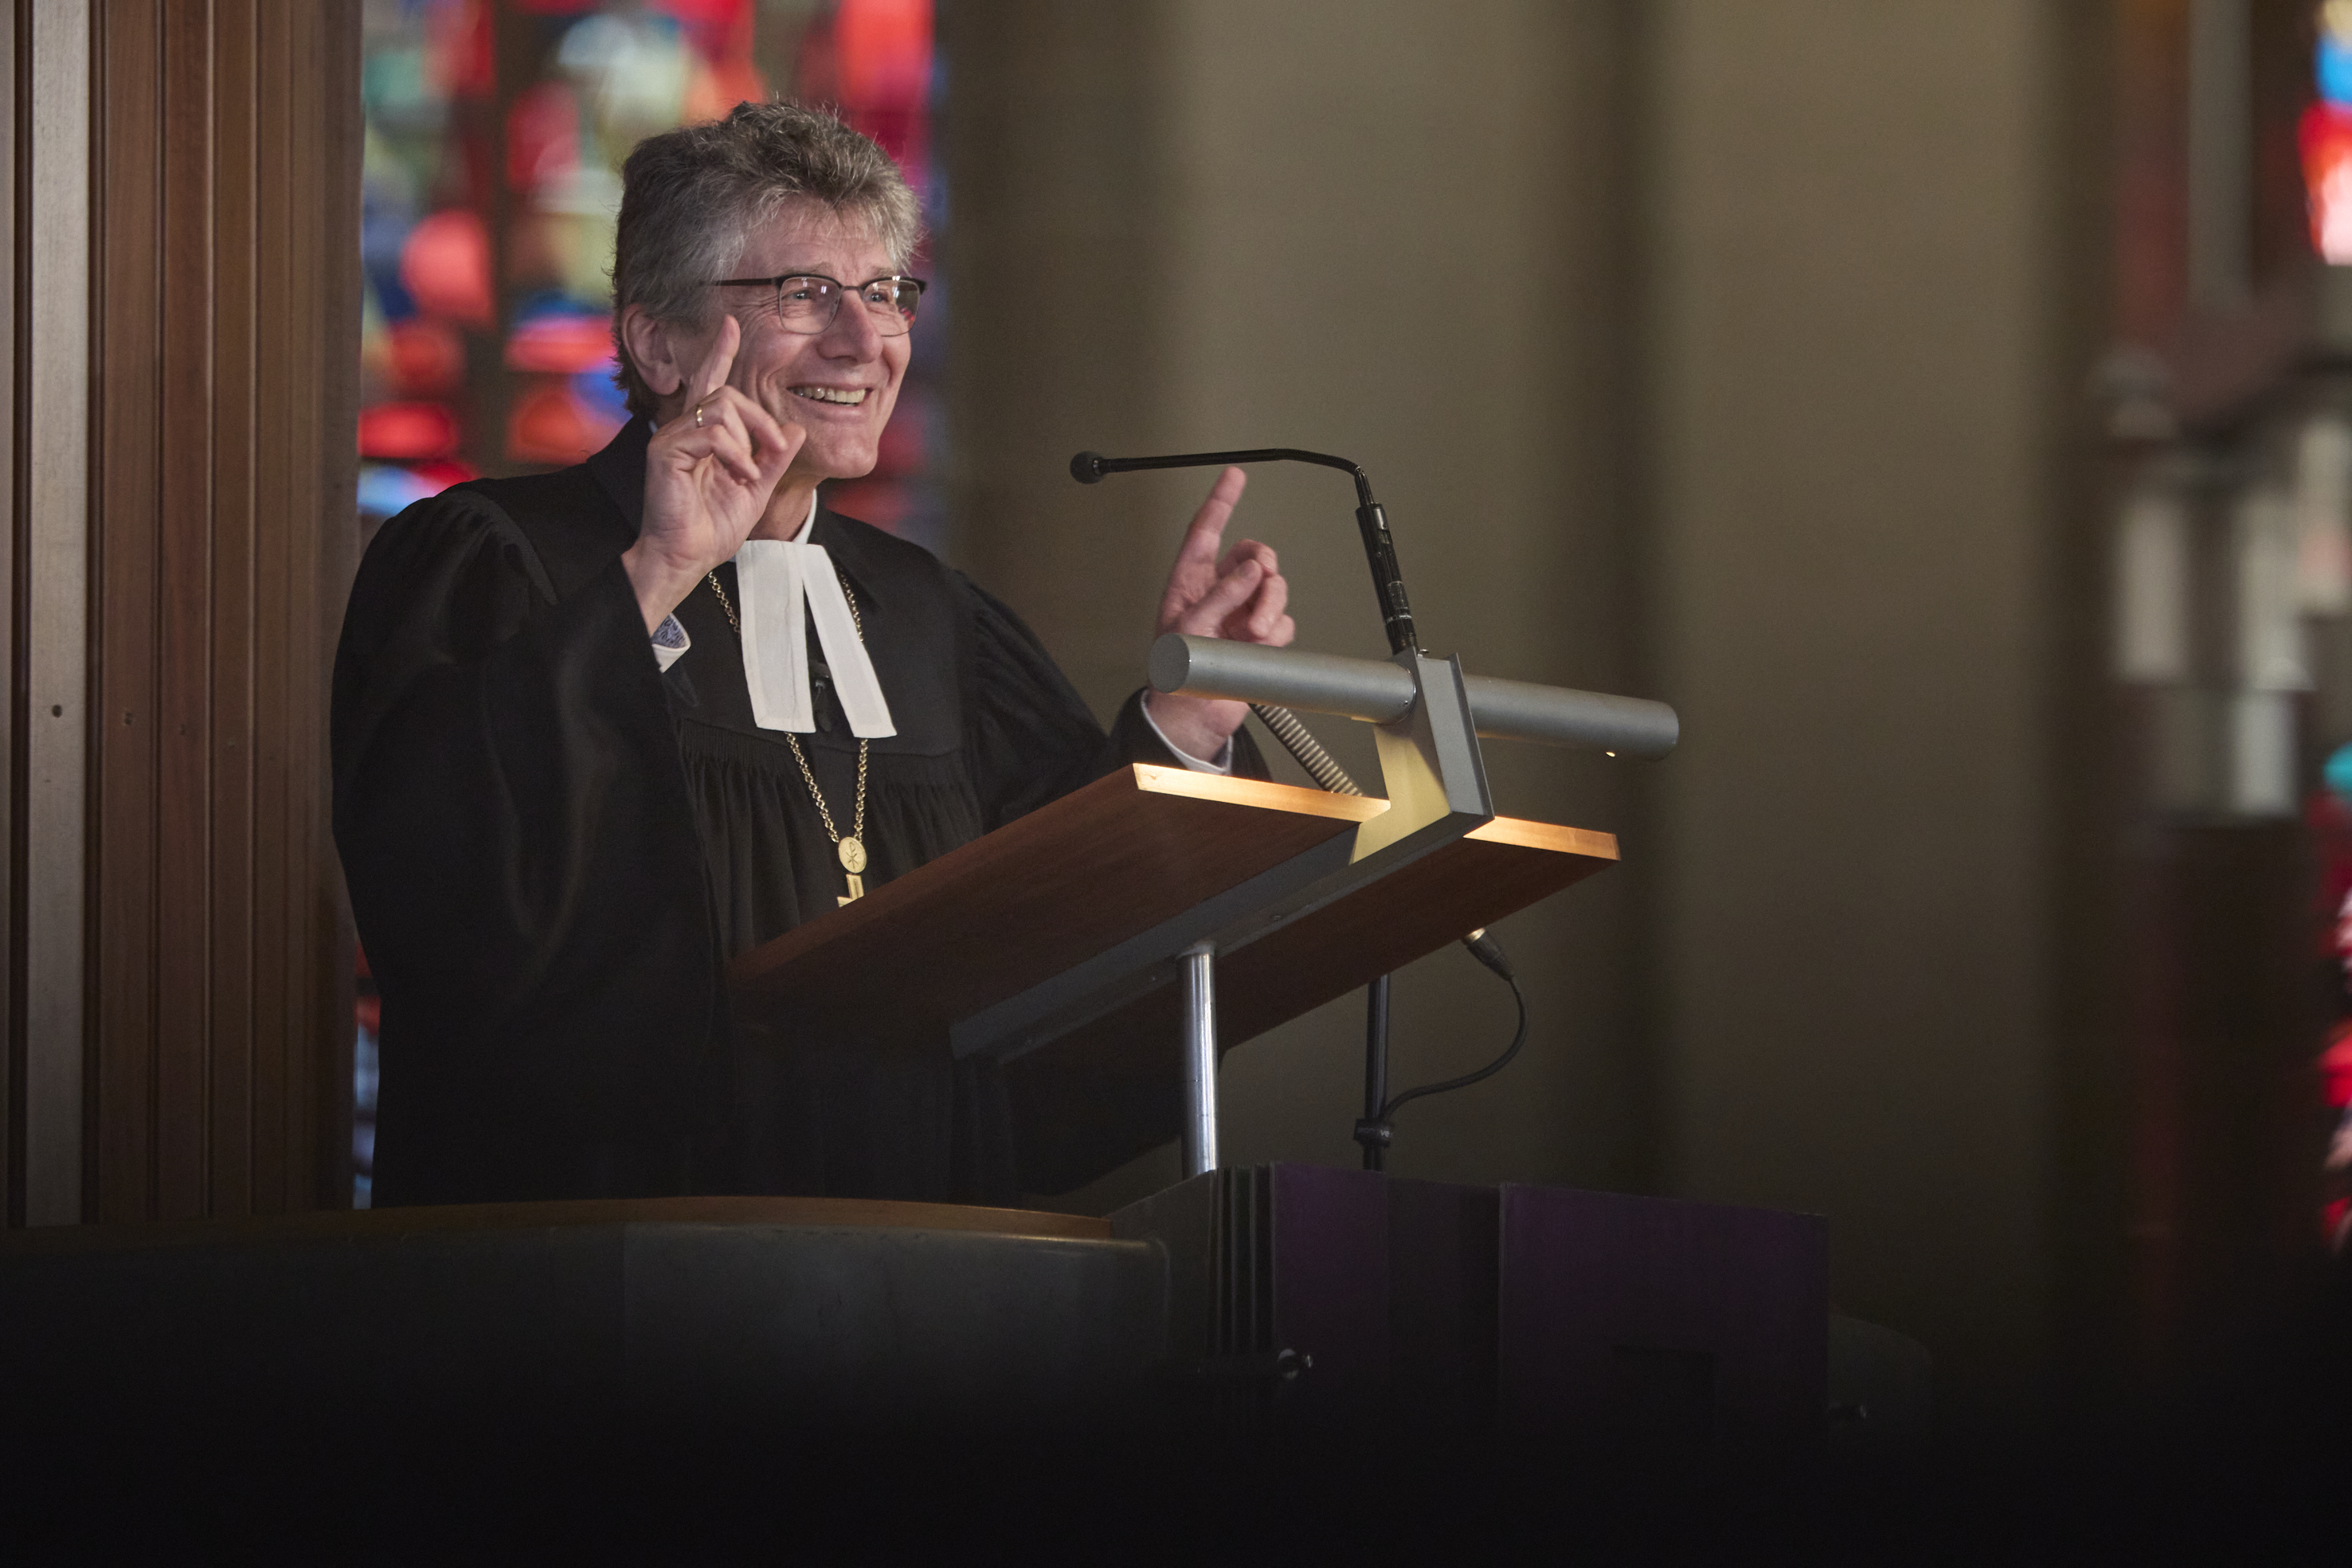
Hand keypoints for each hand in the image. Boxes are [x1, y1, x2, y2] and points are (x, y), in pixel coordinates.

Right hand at [620, 316, 803, 631]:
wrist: (686, 558)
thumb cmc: (712, 528)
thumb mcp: (755, 489)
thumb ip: (773, 458)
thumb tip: (793, 429)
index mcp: (702, 435)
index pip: (711, 384)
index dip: (720, 353)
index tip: (732, 324)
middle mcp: (682, 430)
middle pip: (726, 393)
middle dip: (760, 418)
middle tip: (772, 450)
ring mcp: (670, 438)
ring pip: (720, 407)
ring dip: (748, 439)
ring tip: (751, 474)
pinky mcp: (664, 451)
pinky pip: (710, 432)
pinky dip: (735, 453)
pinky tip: (741, 476)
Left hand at [1144, 466, 1293, 761]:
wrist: (1195, 715)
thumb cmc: (1178, 673)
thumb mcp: (1189, 629)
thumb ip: (1219, 597)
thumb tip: (1248, 571)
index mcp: (1189, 582)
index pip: (1206, 531)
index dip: (1221, 502)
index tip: (1234, 476)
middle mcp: (1218, 594)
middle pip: (1253, 556)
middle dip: (1263, 567)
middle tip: (1259, 583)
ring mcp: (1240, 614)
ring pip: (1273, 588)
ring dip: (1270, 605)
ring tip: (1253, 632)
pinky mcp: (1260, 637)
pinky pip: (1283, 620)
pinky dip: (1277, 631)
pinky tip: (1260, 646)